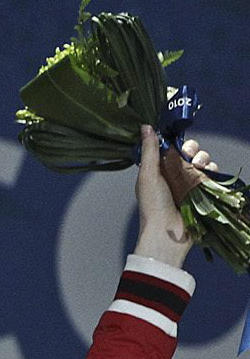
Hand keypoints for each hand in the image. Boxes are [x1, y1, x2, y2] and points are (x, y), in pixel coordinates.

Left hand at [133, 126, 217, 266]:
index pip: (172, 148)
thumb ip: (149, 151)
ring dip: (202, 158)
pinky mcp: (203, 190)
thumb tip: (145, 127)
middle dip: (192, 149)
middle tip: (189, 157)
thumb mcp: (147, 175)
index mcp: (159, 170)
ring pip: (203, 160)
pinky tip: (206, 172)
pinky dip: (211, 169)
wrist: (168, 232)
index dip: (177, 142)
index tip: (178, 143)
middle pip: (190, 151)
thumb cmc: (153, 205)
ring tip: (197, 167)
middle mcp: (175, 174)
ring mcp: (190, 182)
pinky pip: (212, 172)